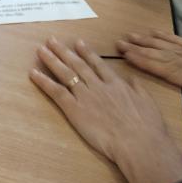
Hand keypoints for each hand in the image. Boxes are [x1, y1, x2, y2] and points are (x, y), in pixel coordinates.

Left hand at [30, 37, 181, 182]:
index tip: (78, 42)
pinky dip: (43, 81)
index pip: (98, 64)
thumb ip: (137, 88)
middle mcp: (98, 86)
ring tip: (41, 50)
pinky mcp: (74, 109)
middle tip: (52, 40)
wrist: (138, 142)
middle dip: (64, 51)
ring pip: (65, 73)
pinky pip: (56, 91)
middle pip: (78, 64)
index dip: (86, 52)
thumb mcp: (147, 102)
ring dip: (51, 60)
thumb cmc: (147, 127)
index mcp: (116, 84)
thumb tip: (131, 79)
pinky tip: (33, 73)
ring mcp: (85, 96)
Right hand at [116, 30, 181, 128]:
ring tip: (132, 35)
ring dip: (152, 40)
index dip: (147, 61)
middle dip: (142, 48)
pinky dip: (170, 38)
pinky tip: (157, 33)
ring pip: (174, 47)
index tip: (126, 55)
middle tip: (120, 42)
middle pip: (167, 54)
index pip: (169, 68)